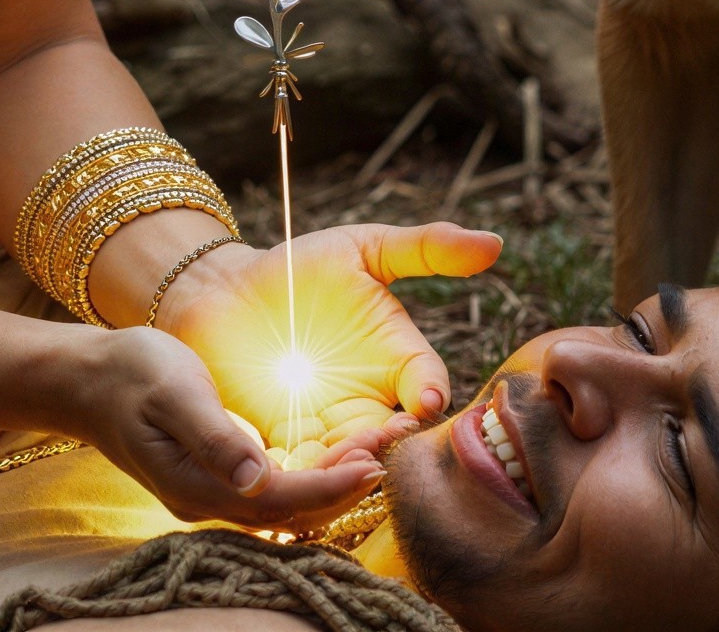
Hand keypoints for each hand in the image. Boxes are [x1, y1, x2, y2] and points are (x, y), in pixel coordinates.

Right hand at [67, 324, 385, 526]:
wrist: (89, 379)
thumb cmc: (130, 373)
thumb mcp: (173, 392)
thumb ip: (214, 435)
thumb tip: (257, 477)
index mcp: (196, 485)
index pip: (278, 499)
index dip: (329, 487)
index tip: (374, 465)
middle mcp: (209, 501)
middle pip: (290, 512)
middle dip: (343, 490)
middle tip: (392, 456)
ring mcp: (214, 494)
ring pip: (287, 505)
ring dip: (333, 485)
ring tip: (378, 455)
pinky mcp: (219, 478)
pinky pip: (276, 489)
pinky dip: (312, 476)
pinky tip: (340, 455)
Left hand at [152, 222, 501, 452]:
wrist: (224, 292)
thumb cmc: (299, 266)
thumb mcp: (363, 248)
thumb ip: (426, 248)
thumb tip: (494, 241)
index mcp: (397, 358)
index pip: (428, 383)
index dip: (428, 392)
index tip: (425, 399)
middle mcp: (370, 400)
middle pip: (396, 436)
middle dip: (392, 442)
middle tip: (379, 438)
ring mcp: (330, 426)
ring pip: (353, 462)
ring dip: (350, 465)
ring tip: (342, 457)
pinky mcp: (286, 445)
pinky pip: (303, 472)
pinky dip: (305, 477)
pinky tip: (299, 472)